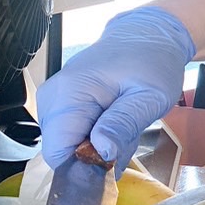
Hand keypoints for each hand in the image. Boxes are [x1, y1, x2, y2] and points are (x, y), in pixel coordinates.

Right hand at [36, 6, 195, 170]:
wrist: (147, 36)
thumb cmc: (152, 61)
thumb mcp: (150, 96)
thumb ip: (124, 123)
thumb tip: (101, 151)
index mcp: (68, 94)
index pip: (57, 152)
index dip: (83, 167)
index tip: (112, 164)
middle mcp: (52, 98)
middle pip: (64, 151)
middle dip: (97, 156)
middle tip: (128, 136)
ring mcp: (55, 102)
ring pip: (71, 146)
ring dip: (101, 146)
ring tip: (126, 123)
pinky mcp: (63, 105)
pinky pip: (76, 135)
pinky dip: (99, 136)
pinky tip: (118, 121)